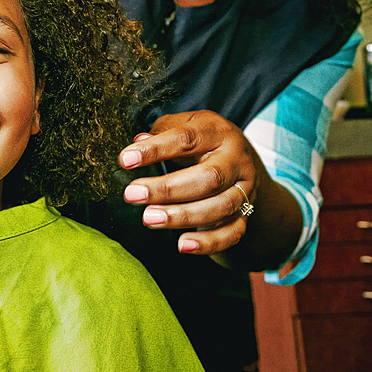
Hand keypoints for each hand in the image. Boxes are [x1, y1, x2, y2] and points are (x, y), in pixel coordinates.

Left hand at [119, 110, 264, 256]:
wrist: (241, 159)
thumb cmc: (201, 142)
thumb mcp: (183, 126)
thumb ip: (161, 133)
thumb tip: (137, 143)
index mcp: (218, 131)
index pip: (187, 139)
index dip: (155, 149)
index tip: (125, 160)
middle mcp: (236, 159)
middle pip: (209, 177)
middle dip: (167, 189)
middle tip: (132, 194)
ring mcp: (246, 188)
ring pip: (220, 207)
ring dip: (182, 216)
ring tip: (148, 218)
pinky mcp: (246, 214)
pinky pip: (232, 233)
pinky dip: (208, 242)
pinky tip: (182, 245)